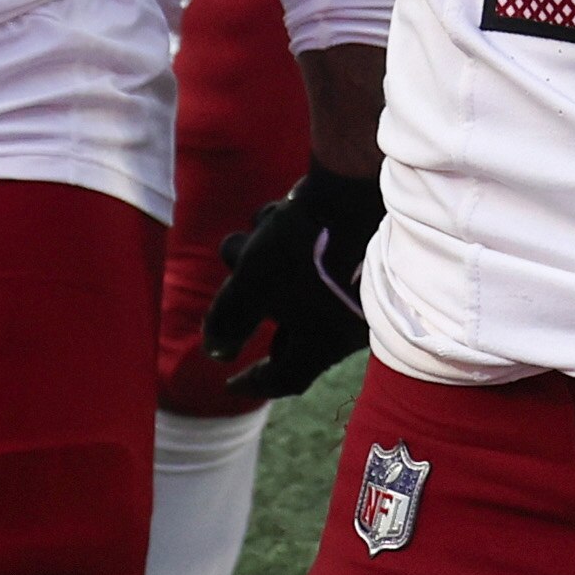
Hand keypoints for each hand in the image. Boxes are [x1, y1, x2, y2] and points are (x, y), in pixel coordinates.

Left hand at [201, 158, 382, 399]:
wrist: (357, 191)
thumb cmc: (303, 251)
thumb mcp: (250, 288)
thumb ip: (229, 322)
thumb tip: (215, 351)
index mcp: (325, 342)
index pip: (286, 377)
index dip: (252, 382)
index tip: (229, 383)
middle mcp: (346, 321)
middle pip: (290, 328)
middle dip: (251, 305)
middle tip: (232, 293)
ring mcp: (357, 286)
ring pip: (298, 288)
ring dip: (261, 266)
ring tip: (242, 239)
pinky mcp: (360, 252)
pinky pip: (316, 262)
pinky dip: (289, 248)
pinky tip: (274, 217)